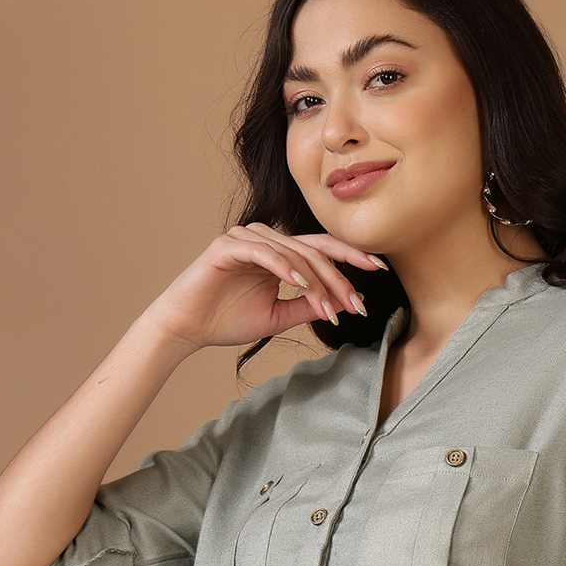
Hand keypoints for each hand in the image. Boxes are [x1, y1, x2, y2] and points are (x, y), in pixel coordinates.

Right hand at [142, 222, 385, 352]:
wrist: (187, 327)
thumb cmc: (227, 320)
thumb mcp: (278, 316)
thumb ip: (309, 306)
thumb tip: (345, 303)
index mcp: (279, 253)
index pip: (321, 249)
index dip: (350, 257)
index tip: (378, 269)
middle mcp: (265, 239)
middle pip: (313, 249)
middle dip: (339, 275)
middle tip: (358, 300)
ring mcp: (246, 238)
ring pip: (292, 252)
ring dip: (315, 281)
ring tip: (330, 306)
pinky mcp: (227, 246)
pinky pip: (263, 252)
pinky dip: (283, 267)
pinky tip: (300, 284)